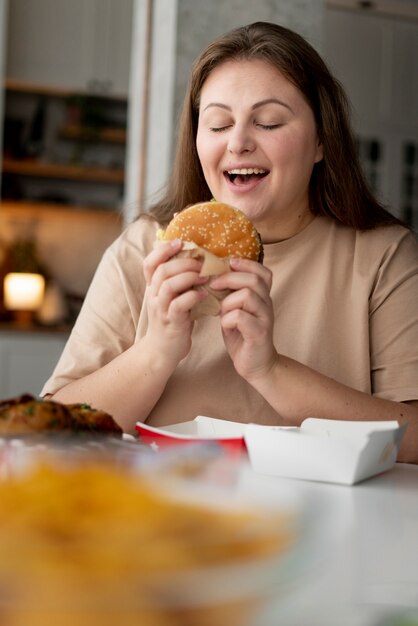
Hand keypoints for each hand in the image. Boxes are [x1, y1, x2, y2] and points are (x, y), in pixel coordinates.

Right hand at [143, 240, 207, 364]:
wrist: (163, 350)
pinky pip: (178, 305)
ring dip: (189, 277)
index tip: (181, 242)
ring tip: (206, 278)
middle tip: (203, 264)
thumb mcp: (172, 297)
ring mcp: (160, 309)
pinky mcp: (170, 322)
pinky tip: (204, 296)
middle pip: (162, 270)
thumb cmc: (173, 320)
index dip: (163, 250)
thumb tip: (198, 259)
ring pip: (168, 285)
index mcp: (153, 287)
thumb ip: (179, 280)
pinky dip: (193, 297)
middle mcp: (153, 295)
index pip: (149, 262)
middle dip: (185, 263)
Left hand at [210, 257, 278, 381]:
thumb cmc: (243, 336)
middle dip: (229, 278)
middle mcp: (267, 305)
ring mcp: (265, 319)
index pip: (263, 272)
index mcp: (262, 297)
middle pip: (253, 280)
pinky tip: (224, 326)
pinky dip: (227, 319)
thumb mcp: (236, 311)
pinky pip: (240, 317)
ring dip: (227, 301)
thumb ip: (231, 295)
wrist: (256, 365)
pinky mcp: (259, 333)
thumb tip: (212, 277)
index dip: (246, 264)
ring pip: (247, 296)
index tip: (228, 264)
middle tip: (212, 285)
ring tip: (220, 311)